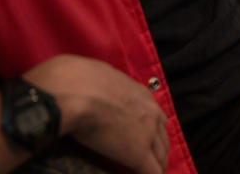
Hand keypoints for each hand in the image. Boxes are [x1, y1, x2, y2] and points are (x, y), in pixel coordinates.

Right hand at [26, 55, 168, 173]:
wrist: (76, 91)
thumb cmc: (78, 79)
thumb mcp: (99, 75)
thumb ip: (105, 86)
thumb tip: (95, 86)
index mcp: (141, 94)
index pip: (155, 116)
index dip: (149, 131)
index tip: (141, 140)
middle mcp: (150, 112)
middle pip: (163, 137)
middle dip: (157, 151)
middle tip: (148, 162)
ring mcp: (147, 133)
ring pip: (161, 156)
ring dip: (155, 165)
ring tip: (147, 173)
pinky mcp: (139, 154)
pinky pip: (152, 172)